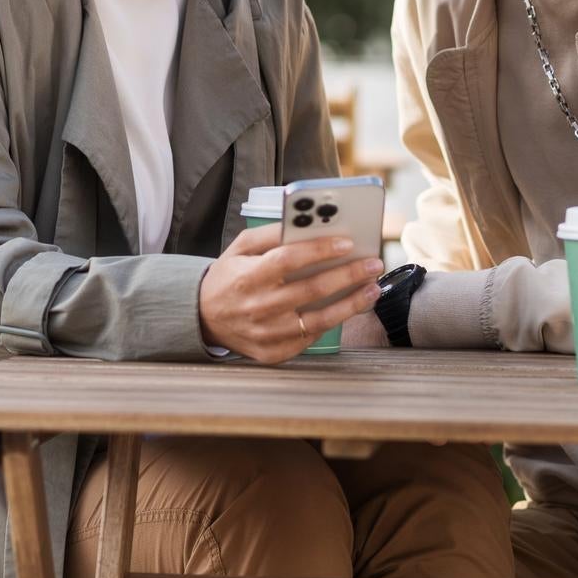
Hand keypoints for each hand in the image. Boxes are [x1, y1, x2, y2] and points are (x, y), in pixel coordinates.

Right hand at [198, 223, 383, 363]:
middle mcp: (257, 307)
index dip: (319, 250)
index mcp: (247, 277)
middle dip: (348, 276)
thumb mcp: (240, 247)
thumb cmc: (229, 276)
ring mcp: (266, 334)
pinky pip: (310, 338)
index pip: (288, 260)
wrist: (203, 317)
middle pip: (311, 290)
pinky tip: (349, 307)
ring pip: (319, 320)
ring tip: (372, 289)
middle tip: (373, 264)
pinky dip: (332, 322)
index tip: (347, 243)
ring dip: (351, 304)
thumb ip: (271, 234)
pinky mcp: (273, 353)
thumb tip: (307, 224)